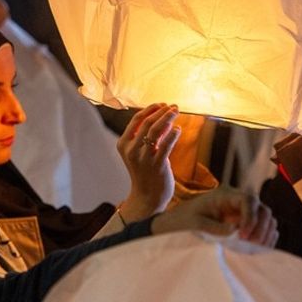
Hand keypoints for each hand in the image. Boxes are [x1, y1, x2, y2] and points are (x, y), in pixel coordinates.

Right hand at [116, 104, 179, 220]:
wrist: (147, 197)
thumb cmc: (145, 172)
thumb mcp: (140, 152)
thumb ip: (148, 136)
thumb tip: (163, 118)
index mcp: (123, 144)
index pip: (136, 119)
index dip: (151, 109)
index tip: (163, 104)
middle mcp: (131, 150)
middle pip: (147, 123)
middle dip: (162, 112)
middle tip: (174, 107)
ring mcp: (143, 158)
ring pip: (156, 131)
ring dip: (168, 118)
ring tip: (177, 113)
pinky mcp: (156, 165)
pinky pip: (166, 144)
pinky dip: (173, 134)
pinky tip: (178, 130)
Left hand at [152, 188, 277, 245]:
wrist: (173, 226)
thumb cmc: (182, 221)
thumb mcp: (195, 224)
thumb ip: (214, 227)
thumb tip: (236, 232)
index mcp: (225, 196)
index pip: (248, 200)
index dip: (251, 217)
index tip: (243, 235)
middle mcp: (236, 203)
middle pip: (262, 209)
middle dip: (261, 227)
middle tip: (252, 244)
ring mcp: (241, 214)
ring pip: (265, 219)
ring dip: (265, 233)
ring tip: (256, 248)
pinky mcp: (243, 226)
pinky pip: (262, 230)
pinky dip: (265, 238)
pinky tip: (260, 249)